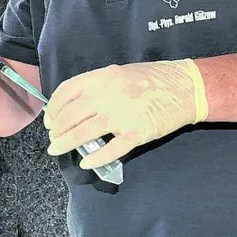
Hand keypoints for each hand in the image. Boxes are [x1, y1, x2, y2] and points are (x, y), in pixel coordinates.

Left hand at [44, 60, 208, 167]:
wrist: (186, 87)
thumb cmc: (154, 78)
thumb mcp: (120, 73)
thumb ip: (98, 87)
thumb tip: (77, 105)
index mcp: (101, 78)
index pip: (66, 93)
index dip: (53, 109)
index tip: (50, 120)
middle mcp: (106, 96)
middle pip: (70, 116)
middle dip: (56, 130)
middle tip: (53, 139)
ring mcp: (120, 115)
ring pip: (83, 134)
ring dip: (65, 144)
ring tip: (57, 150)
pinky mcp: (135, 133)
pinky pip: (110, 150)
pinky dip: (95, 159)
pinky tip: (86, 163)